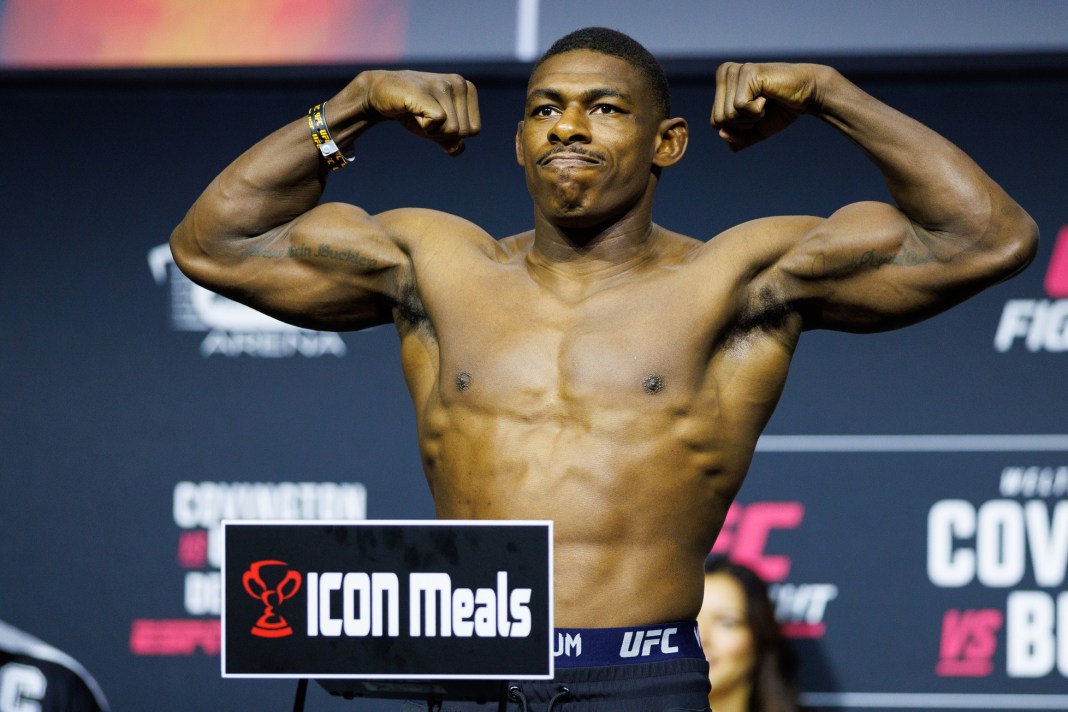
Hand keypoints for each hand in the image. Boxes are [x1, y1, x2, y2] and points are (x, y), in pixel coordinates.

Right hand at [363, 70, 480, 154]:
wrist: (381, 93)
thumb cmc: (413, 111)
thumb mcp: (438, 129)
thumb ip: (452, 141)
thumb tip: (457, 148)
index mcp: (468, 89)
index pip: (474, 130)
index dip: (453, 133)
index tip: (436, 118)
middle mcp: (459, 84)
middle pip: (464, 132)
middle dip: (443, 134)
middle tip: (425, 116)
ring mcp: (443, 85)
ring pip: (452, 130)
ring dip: (431, 131)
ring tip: (418, 112)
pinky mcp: (426, 91)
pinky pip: (438, 122)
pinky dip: (424, 127)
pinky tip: (413, 111)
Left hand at [710, 62, 824, 150]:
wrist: (808, 96)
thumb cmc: (780, 110)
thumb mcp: (754, 130)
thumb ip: (736, 138)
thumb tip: (722, 133)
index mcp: (722, 83)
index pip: (714, 122)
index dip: (738, 127)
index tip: (755, 111)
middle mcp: (725, 72)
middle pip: (718, 120)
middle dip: (743, 123)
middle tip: (761, 107)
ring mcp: (736, 71)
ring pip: (727, 115)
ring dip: (751, 117)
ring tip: (765, 100)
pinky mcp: (748, 72)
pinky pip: (739, 107)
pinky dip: (757, 111)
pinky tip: (768, 96)